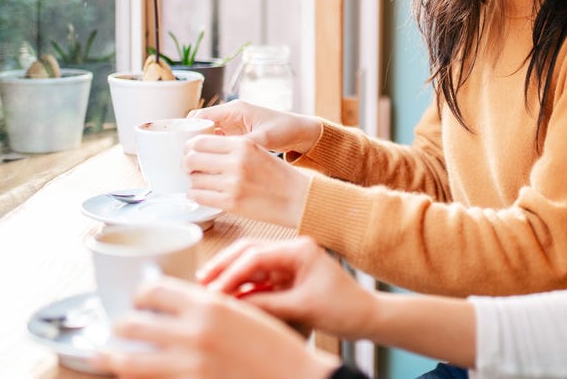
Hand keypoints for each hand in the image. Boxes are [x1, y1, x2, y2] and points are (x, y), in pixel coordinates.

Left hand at [89, 276, 339, 378]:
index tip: (139, 298)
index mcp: (208, 307)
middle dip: (120, 325)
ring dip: (113, 357)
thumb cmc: (275, 347)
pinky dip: (140, 377)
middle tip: (121, 327)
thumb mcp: (242, 312)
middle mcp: (193, 336)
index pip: (152, 290)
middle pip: (130, 324)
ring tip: (107, 354)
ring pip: (127, 362)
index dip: (140, 293)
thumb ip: (207, 305)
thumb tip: (174, 302)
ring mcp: (188, 368)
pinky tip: (138, 374)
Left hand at [184, 134, 311, 226]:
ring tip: (200, 182)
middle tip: (189, 168)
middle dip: (187, 164)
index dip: (190, 147)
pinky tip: (202, 193)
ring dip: (193, 181)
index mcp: (243, 144)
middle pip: (192, 159)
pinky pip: (200, 196)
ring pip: (194, 180)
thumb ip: (232, 148)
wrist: (298, 198)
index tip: (190, 152)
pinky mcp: (232, 203)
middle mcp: (236, 162)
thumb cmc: (278, 175)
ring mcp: (233, 184)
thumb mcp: (257, 150)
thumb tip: (200, 150)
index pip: (200, 141)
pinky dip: (196, 195)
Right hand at [187, 100, 322, 153]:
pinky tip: (206, 166)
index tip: (181, 146)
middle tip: (182, 158)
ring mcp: (233, 126)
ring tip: (190, 164)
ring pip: (207, 135)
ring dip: (199, 147)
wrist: (300, 132)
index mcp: (234, 110)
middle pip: (200, 125)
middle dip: (190, 140)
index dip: (188, 129)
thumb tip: (229, 155)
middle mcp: (230, 115)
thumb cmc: (285, 129)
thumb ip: (247, 145)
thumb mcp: (265, 138)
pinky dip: (210, 151)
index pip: (201, 115)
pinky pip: (217, 142)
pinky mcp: (236, 136)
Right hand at [201, 236, 376, 340]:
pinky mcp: (288, 277)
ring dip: (230, 278)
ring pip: (251, 266)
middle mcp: (292, 250)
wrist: (366, 317)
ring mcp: (289, 263)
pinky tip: (229, 298)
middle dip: (223, 267)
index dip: (230, 273)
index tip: (213, 291)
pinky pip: (259, 280)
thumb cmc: (345, 308)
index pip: (255, 256)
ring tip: (208, 291)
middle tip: (200, 283)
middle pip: (248, 253)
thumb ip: (267, 304)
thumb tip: (233, 304)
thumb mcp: (303, 307)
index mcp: (300, 249)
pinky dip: (243, 289)